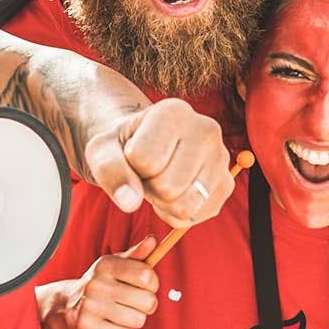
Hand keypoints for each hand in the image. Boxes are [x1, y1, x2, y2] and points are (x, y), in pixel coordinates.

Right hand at [39, 236, 158, 328]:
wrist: (66, 305)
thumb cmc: (100, 283)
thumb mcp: (116, 265)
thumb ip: (137, 254)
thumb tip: (153, 240)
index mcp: (106, 265)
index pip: (146, 276)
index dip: (153, 284)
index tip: (144, 285)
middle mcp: (97, 284)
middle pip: (148, 302)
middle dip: (147, 305)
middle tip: (133, 302)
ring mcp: (91, 306)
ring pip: (138, 320)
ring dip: (135, 319)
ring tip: (121, 312)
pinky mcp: (88, 326)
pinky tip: (112, 323)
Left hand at [83, 99, 232, 226]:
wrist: (142, 148)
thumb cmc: (122, 145)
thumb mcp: (102, 150)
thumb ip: (109, 170)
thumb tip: (130, 203)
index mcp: (174, 111)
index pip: (144, 160)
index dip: (129, 165)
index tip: (133, 152)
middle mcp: (207, 129)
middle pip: (167, 188)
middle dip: (148, 187)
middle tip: (146, 171)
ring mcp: (221, 158)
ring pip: (184, 206)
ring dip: (162, 203)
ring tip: (159, 180)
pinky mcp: (226, 185)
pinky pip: (194, 217)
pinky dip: (176, 213)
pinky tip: (173, 191)